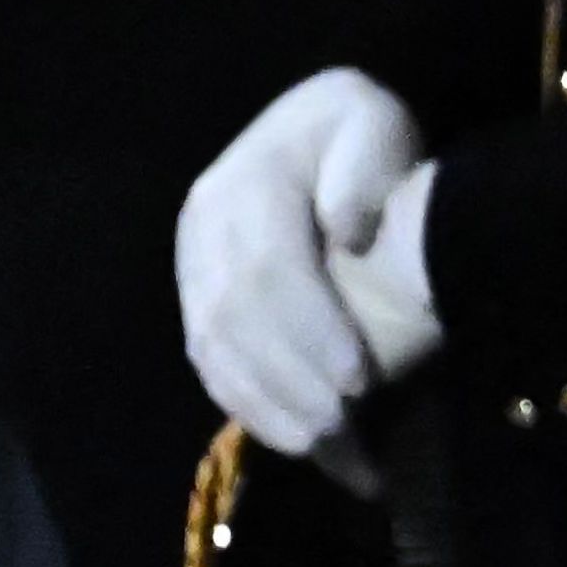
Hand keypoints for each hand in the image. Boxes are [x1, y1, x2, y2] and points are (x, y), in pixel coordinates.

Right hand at [176, 63, 435, 455]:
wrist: (315, 133)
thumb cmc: (358, 137)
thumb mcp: (373, 121)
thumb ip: (366, 163)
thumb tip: (345, 229)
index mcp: (251, 179)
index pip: (271, 264)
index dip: (313, 328)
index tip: (361, 378)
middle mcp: (205, 222)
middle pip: (237, 315)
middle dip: (292, 379)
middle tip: (345, 426)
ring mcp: (193, 262)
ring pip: (214, 346)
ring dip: (267, 404)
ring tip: (323, 446)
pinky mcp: (195, 296)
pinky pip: (208, 360)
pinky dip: (248, 405)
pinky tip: (293, 439)